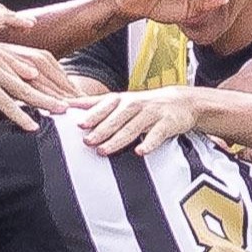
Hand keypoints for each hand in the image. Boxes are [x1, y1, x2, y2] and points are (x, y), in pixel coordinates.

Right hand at [0, 27, 74, 130]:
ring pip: (25, 91)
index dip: (43, 79)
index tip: (57, 88)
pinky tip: (31, 125)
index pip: (27, 67)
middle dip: (52, 90)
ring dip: (44, 102)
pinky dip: (20, 116)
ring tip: (62, 112)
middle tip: (70, 100)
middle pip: (32, 79)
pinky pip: (5, 104)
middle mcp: (0, 60)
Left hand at [75, 88, 200, 155]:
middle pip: (116, 118)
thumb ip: (96, 104)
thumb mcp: (121, 100)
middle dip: (101, 130)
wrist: (181, 101)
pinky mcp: (167, 123)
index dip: (92, 114)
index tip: (78, 123)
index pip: (105, 106)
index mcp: (123, 100)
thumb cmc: (145, 104)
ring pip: (133, 127)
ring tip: (104, 150)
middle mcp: (136, 105)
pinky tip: (140, 152)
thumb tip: (69, 104)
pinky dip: (149, 143)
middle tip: (88, 141)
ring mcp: (152, 113)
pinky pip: (157, 134)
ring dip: (118, 140)